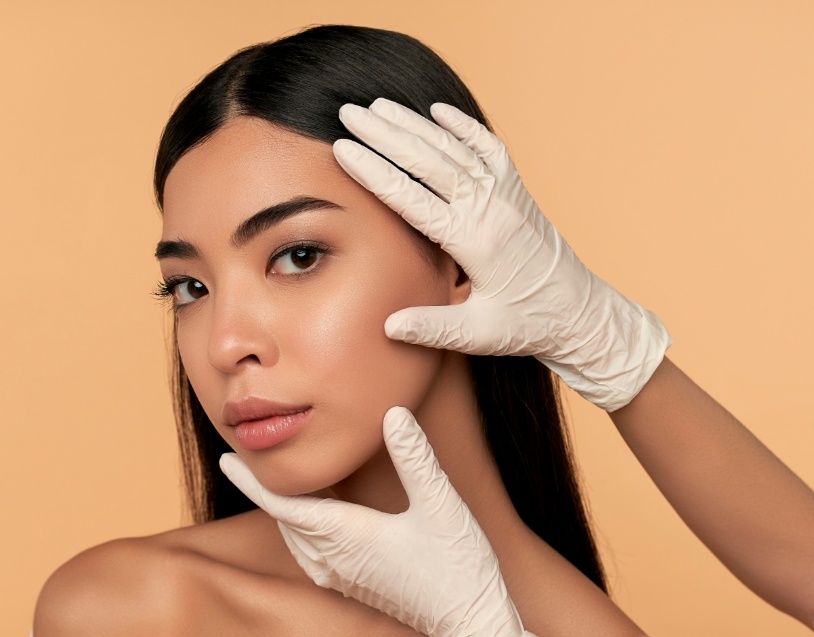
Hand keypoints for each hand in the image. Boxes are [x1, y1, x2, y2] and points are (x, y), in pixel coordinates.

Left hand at [220, 406, 535, 636]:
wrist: (469, 619)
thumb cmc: (456, 566)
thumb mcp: (439, 504)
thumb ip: (415, 457)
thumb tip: (394, 414)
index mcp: (346, 534)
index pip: (282, 504)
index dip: (253, 480)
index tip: (227, 459)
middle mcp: (334, 557)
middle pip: (283, 519)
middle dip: (264, 488)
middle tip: (247, 460)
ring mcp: (342, 574)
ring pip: (295, 536)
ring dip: (282, 507)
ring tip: (276, 481)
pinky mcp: (352, 583)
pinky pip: (310, 551)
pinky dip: (301, 526)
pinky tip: (314, 515)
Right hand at [332, 100, 670, 411]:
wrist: (581, 313)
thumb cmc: (530, 325)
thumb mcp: (480, 335)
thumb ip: (433, 327)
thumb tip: (388, 325)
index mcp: (474, 241)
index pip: (412, 197)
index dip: (374, 171)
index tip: (343, 148)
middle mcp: (490, 208)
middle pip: (428, 160)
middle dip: (385, 134)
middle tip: (348, 112)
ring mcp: (506, 195)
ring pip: (454, 148)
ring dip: (414, 124)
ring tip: (378, 105)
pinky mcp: (517, 192)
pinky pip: (488, 148)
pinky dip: (463, 126)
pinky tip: (437, 111)